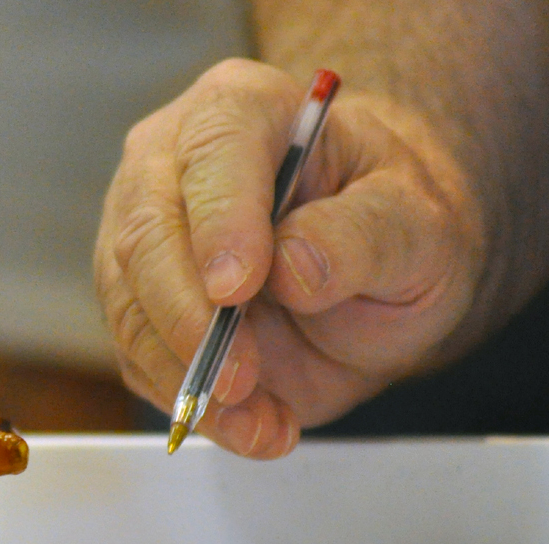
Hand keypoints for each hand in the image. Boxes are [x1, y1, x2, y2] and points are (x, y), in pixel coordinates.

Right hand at [95, 59, 483, 457]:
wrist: (372, 263)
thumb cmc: (391, 221)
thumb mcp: (418, 224)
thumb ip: (365, 235)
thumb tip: (294, 269)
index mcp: (242, 111)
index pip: (213, 154)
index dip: (219, 223)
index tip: (238, 289)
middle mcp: (171, 165)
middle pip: (146, 236)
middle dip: (188, 318)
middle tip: (244, 379)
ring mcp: (142, 235)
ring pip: (130, 308)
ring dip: (188, 377)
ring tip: (263, 422)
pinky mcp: (138, 305)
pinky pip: (140, 360)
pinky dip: (190, 405)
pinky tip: (252, 426)